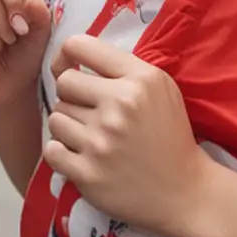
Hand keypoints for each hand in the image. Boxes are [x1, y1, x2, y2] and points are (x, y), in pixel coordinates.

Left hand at [45, 35, 211, 236]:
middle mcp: (118, 106)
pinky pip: (52, 150)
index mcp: (138, 80)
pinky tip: (81, 155)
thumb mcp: (160, 87)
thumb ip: (122, 67)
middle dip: (72, 95)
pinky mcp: (88, 174)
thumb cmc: (169, 135)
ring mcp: (101, 142)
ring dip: (68, 126)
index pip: (79, 46)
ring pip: (56, 117)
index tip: (69, 68)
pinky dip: (61, 152)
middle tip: (88, 111)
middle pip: (64, 83)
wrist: (184, 191)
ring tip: (89, 136)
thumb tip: (75, 57)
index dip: (66, 56)